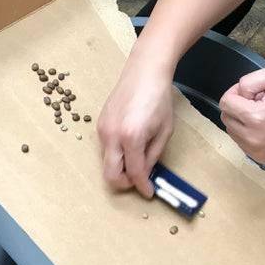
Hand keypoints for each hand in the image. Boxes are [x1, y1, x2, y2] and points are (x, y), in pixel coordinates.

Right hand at [97, 53, 174, 196]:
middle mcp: (112, 137)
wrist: (143, 72)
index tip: (149, 193)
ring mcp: (102, 131)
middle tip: (138, 182)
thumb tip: (146, 173)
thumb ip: (154, 155)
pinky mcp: (99, 126)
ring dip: (121, 167)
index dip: (142, 186)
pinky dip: (117, 154)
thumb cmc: (159, 98)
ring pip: (107, 163)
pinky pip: (106, 149)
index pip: (134, 173)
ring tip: (137, 158)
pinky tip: (130, 143)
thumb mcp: (164, 130)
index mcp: (131, 138)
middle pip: (111, 175)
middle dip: (125, 183)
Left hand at [219, 64, 264, 163]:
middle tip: (261, 101)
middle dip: (239, 106)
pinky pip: (243, 143)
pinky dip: (250, 133)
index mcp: (255, 118)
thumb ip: (249, 81)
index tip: (254, 91)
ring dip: (243, 120)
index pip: (225, 103)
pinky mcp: (263, 159)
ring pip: (233, 131)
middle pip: (226, 118)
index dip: (236, 92)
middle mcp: (253, 139)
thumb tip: (237, 94)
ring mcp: (257, 152)